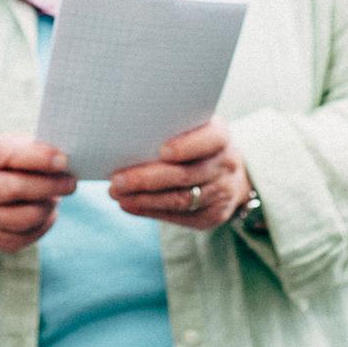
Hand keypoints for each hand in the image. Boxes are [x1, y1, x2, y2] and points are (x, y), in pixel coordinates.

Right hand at [0, 135, 76, 259]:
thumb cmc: (5, 166)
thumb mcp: (13, 147)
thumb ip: (36, 149)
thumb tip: (65, 161)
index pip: (4, 154)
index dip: (37, 156)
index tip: (63, 160)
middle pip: (13, 189)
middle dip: (48, 186)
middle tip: (71, 183)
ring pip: (22, 218)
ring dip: (47, 208)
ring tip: (56, 198)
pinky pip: (23, 238)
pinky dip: (42, 225)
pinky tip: (47, 214)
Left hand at [109, 118, 248, 230]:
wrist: (230, 174)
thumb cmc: (196, 144)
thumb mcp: (193, 130)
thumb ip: (170, 131)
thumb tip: (127, 139)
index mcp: (221, 137)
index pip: (209, 140)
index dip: (187, 146)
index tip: (162, 151)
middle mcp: (226, 165)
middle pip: (186, 175)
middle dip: (148, 179)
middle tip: (117, 181)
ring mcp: (222, 193)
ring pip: (180, 199)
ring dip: (144, 199)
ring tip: (117, 194)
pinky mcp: (213, 215)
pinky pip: (179, 217)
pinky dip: (150, 211)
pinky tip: (129, 205)